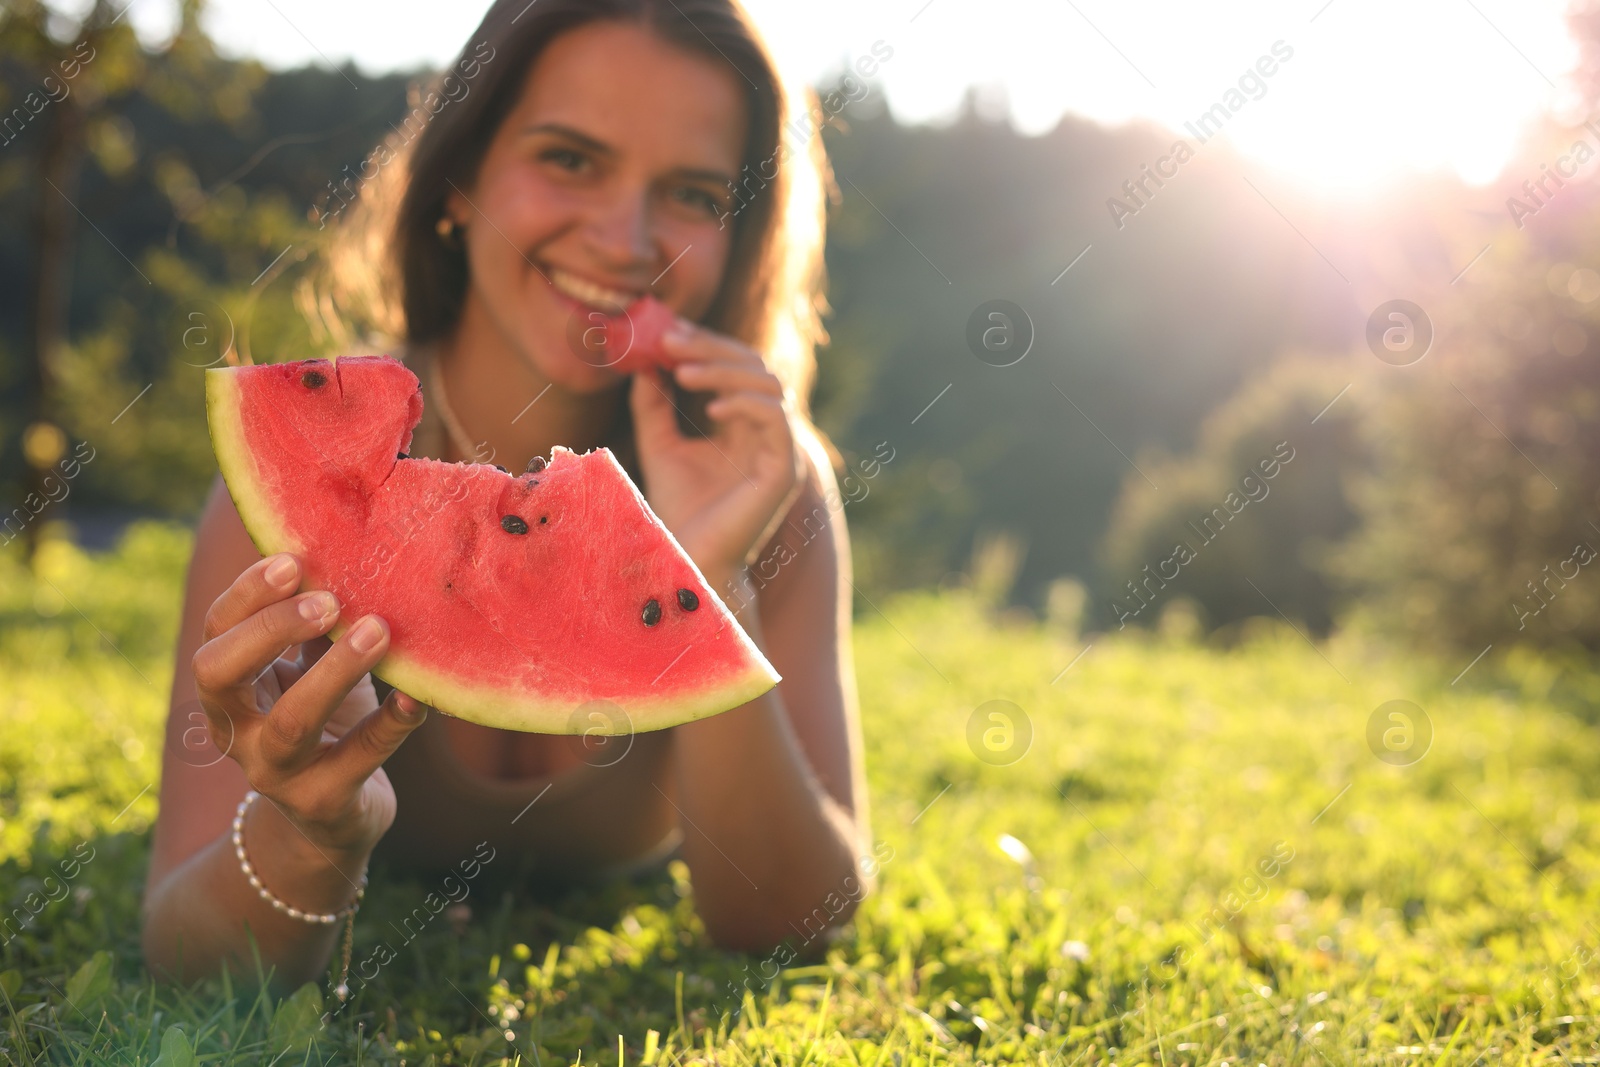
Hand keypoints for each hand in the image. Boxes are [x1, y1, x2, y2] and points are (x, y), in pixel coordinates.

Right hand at [191, 553, 427, 858]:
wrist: (330, 818)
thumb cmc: (324, 722)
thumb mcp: (308, 672)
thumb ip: (313, 626)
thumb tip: (343, 546)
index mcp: (227, 691)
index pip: (214, 634)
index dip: (247, 596)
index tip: (294, 561)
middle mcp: (237, 732)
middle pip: (219, 673)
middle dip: (269, 630)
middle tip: (329, 600)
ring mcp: (276, 773)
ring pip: (291, 722)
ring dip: (334, 671)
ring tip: (377, 630)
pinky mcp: (324, 802)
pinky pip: (360, 758)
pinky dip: (392, 723)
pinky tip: (420, 696)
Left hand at [628, 321, 804, 584]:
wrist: (690, 559)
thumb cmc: (679, 509)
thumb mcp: (659, 446)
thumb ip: (654, 406)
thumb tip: (644, 362)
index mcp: (746, 424)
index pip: (737, 366)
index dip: (706, 343)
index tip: (668, 332)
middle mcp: (769, 432)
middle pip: (755, 365)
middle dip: (712, 347)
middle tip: (671, 340)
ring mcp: (782, 449)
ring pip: (769, 383)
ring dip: (724, 370)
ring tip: (682, 372)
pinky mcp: (785, 470)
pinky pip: (776, 417)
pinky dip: (745, 403)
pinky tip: (710, 408)